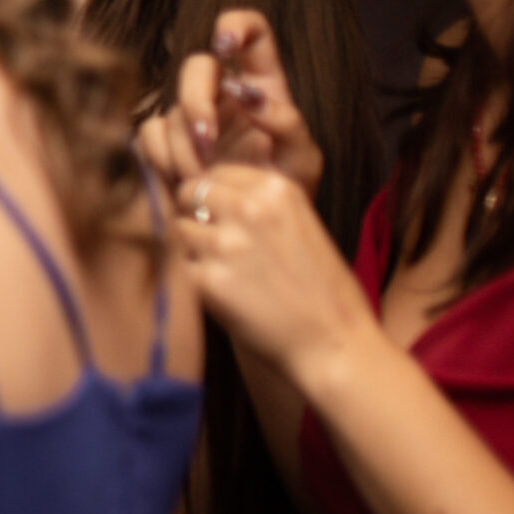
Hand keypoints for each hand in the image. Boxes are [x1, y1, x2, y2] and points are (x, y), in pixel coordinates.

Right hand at [142, 10, 323, 201]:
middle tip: (205, 141)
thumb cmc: (285, 189)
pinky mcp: (167, 142)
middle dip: (196, 101)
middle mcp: (224, 92)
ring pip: (172, 108)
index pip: (251, 31)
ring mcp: (192, 116)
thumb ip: (287, 123)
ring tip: (203, 181)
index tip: (224, 46)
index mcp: (264, 84)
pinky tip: (183, 182)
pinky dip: (163, 157)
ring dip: (184, 147)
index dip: (234, 26)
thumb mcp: (303, 159)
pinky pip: (151, 134)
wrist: (254, 230)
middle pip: (197, 65)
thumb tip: (246, 94)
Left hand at [174, 164, 378, 387]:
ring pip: (179, 229)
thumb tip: (212, 182)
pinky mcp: (208, 279)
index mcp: (276, 189)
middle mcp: (249, 209)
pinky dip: (197, 279)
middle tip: (214, 242)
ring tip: (226, 270)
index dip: (212, 194)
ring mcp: (226, 243)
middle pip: (188, 193)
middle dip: (194, 214)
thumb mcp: (300, 223)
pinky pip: (183, 266)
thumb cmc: (320, 288)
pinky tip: (227, 294)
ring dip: (193, 247)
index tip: (222, 215)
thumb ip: (259, 201)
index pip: (215, 172)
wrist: (334, 342)